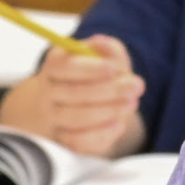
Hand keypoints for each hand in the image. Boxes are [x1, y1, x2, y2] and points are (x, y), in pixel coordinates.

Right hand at [35, 35, 145, 156]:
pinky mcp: (64, 139)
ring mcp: (53, 118)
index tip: (114, 68)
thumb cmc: (96, 76)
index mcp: (54, 65)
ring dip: (108, 111)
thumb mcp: (105, 57)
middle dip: (110, 90)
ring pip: (76, 118)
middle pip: (73, 93)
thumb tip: (102, 42)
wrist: (83, 104)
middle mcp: (48, 92)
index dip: (90, 68)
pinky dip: (101, 133)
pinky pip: (78, 141)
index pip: (64, 66)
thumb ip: (108, 49)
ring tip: (131, 103)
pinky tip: (119, 124)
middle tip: (136, 86)